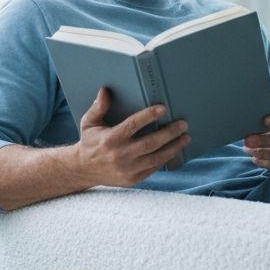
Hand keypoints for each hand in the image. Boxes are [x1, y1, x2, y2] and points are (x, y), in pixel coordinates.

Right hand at [76, 87, 190, 185]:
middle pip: (150, 143)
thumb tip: (105, 90)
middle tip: (183, 124)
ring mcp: (128, 169)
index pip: (133, 125)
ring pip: (156, 158)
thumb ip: (98, 107)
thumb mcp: (89, 123)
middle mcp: (120, 155)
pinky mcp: (133, 179)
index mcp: (111, 139)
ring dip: (173, 147)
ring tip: (185, 137)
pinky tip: (175, 150)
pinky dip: (166, 159)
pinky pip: (154, 168)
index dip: (148, 116)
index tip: (163, 108)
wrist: (84, 170)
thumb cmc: (90, 142)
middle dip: (169, 133)